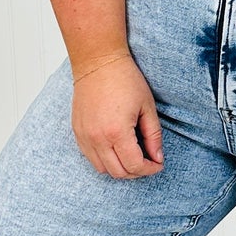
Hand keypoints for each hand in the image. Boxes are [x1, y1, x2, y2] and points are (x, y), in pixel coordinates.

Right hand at [71, 54, 164, 176]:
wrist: (98, 63)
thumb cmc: (124, 79)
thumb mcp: (147, 107)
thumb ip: (153, 136)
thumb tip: (157, 158)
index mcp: (117, 132)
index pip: (134, 166)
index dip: (150, 169)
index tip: (158, 164)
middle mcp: (97, 138)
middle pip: (118, 172)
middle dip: (137, 172)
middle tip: (148, 162)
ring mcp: (84, 136)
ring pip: (102, 169)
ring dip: (120, 168)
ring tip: (133, 156)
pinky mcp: (77, 132)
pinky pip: (90, 157)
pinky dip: (105, 160)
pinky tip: (116, 148)